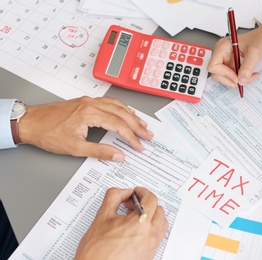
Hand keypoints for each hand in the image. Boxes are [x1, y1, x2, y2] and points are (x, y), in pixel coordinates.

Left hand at [18, 96, 153, 160]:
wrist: (31, 122)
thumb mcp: (75, 147)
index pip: (119, 125)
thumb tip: (118, 155)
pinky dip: (122, 108)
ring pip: (118, 105)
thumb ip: (100, 151)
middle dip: (137, 125)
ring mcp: (89, 101)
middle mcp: (92, 104)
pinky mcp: (86, 102)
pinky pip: (110, 102)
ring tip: (142, 124)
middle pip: (122, 113)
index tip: (140, 146)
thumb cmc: (48, 134)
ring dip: (132, 115)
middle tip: (148, 134)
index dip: (132, 137)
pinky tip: (126, 113)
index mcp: (90, 114)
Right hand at [75, 187, 167, 259]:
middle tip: (133, 204)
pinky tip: (136, 229)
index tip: (136, 193)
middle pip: (159, 210)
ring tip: (136, 216)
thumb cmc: (96, 251)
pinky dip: (151, 228)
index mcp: (139, 223)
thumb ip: (114, 197)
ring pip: (161, 224)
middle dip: (147, 203)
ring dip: (152, 216)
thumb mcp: (102, 216)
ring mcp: (151, 246)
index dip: (142, 192)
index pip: (151, 199)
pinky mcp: (149, 255)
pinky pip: (158, 236)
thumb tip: (124, 192)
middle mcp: (149, 235)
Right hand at [208, 19, 261, 87]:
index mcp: (222, 47)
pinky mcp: (232, 66)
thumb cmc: (260, 39)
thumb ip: (247, 67)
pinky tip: (250, 75)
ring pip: (224, 78)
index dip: (223, 74)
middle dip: (230, 80)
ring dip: (237, 81)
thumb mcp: (254, 52)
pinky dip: (241, 79)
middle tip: (243, 80)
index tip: (236, 77)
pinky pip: (232, 77)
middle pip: (217, 74)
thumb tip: (241, 80)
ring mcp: (226, 61)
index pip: (213, 66)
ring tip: (250, 77)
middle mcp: (222, 54)